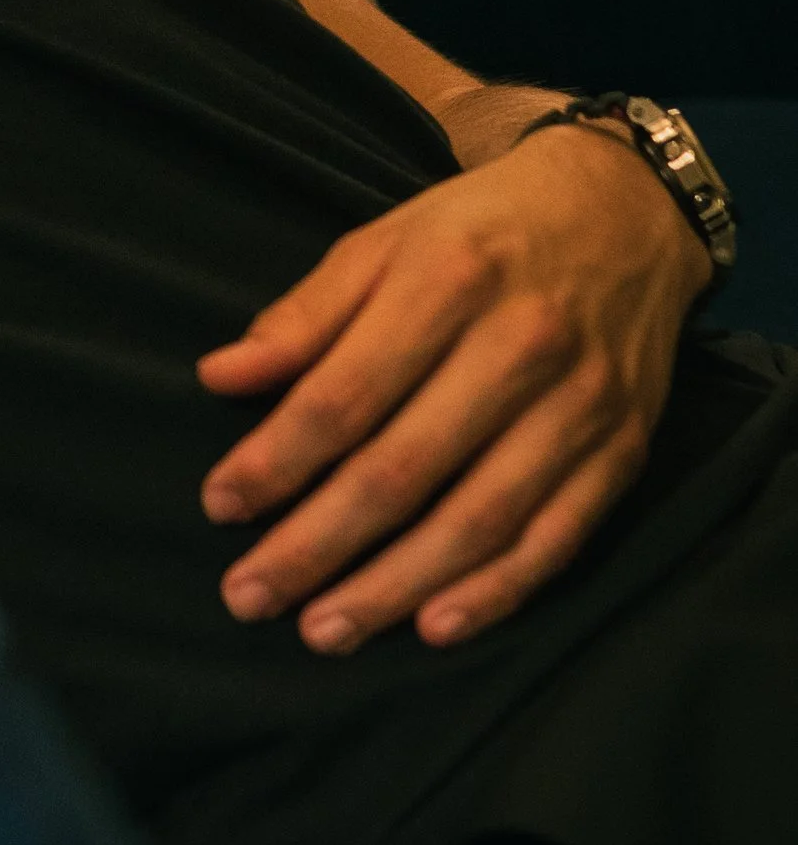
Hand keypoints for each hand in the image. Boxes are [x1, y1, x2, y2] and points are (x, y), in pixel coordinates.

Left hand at [195, 125, 708, 654]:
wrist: (626, 212)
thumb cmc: (480, 231)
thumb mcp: (383, 242)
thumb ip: (304, 316)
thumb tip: (219, 377)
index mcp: (447, 281)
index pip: (345, 395)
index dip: (276, 459)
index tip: (219, 506)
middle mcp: (519, 345)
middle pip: (403, 470)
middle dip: (318, 544)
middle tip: (249, 596)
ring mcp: (579, 405)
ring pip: (477, 520)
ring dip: (394, 586)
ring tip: (325, 631)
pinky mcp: (622, 450)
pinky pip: (556, 539)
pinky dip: (496, 591)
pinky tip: (435, 626)